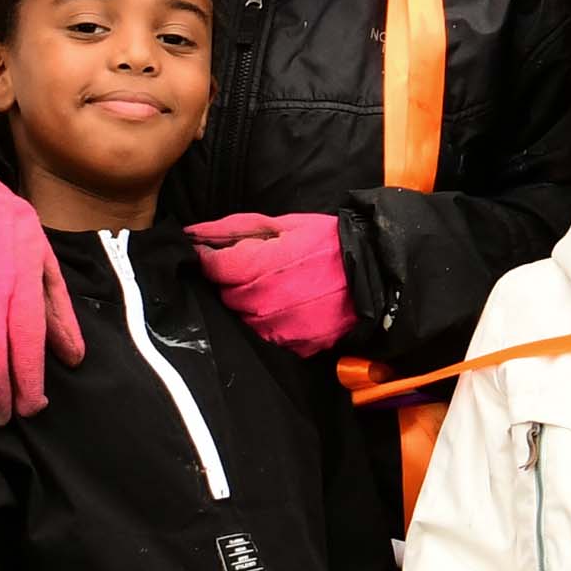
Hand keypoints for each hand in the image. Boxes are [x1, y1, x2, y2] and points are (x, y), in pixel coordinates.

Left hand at [187, 209, 357, 355]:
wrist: (377, 274)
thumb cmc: (329, 243)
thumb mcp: (283, 224)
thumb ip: (233, 230)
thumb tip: (193, 234)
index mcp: (257, 268)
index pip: (212, 267)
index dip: (213, 258)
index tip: (221, 254)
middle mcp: (263, 303)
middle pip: (226, 294)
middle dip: (236, 280)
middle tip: (261, 268)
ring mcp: (279, 329)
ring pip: (245, 317)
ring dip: (253, 302)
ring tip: (280, 286)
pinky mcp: (296, 346)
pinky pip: (269, 334)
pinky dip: (275, 321)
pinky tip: (294, 305)